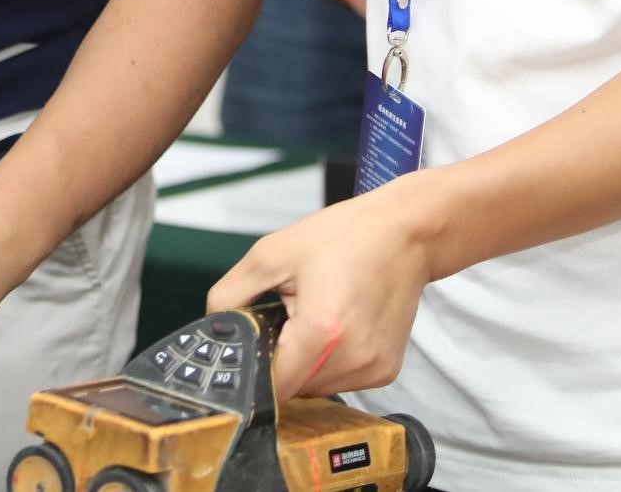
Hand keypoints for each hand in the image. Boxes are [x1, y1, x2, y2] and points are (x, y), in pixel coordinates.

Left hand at [206, 179, 438, 399]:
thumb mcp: (271, 254)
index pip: (270, 385)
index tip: (250, 344)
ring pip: (316, 388)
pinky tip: (337, 325)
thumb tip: (213, 328)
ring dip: (305, 363)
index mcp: (321, 332)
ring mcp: (372, 370)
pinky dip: (329, 361)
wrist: (406, 233)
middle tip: (286, 316)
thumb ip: (230, 295)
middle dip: (279, 359)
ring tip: (315, 315)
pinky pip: (341, 381)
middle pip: (293, 388)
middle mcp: (352, 360)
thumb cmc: (343, 236)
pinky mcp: (386, 371)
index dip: (253, 369)